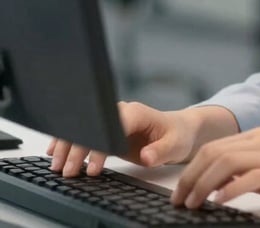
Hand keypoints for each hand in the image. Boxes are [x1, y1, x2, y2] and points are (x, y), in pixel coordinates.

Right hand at [47, 102, 237, 177]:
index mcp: (136, 113)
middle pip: (93, 126)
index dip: (100, 146)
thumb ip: (161, 151)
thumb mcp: (175, 145)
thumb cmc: (178, 135)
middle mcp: (122, 112)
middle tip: (69, 171)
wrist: (179, 130)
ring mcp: (112, 120)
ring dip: (68, 144)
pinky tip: (55, 152)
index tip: (92, 166)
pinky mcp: (108, 130)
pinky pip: (85, 131)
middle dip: (78, 148)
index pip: (112, 126)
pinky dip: (69, 140)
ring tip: (57, 165)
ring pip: (85, 127)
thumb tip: (146, 156)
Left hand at [170, 128, 259, 217]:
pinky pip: (251, 177)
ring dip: (204, 184)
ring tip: (193, 204)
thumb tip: (219, 186)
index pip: (216, 147)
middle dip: (191, 177)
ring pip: (227, 162)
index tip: (180, 191)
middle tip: (179, 200)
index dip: (192, 169)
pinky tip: (220, 202)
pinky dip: (231, 189)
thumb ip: (250, 174)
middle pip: (215, 152)